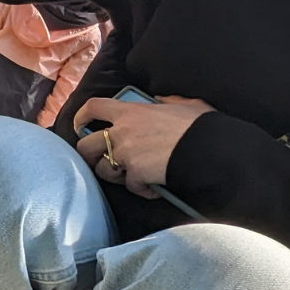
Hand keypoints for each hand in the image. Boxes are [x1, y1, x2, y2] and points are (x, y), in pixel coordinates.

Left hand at [73, 95, 214, 197]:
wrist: (208, 148)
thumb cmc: (198, 125)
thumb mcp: (183, 104)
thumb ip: (166, 101)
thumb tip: (160, 99)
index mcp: (130, 111)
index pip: (93, 107)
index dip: (81, 117)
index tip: (80, 126)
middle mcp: (121, 131)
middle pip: (86, 146)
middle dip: (88, 156)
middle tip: (100, 161)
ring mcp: (126, 154)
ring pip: (103, 170)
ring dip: (115, 175)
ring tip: (131, 177)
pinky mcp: (136, 174)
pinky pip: (131, 187)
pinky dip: (141, 190)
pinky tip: (154, 189)